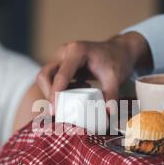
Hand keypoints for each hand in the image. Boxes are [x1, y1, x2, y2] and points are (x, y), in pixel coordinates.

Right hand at [37, 32, 152, 103]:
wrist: (118, 51)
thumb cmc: (116, 61)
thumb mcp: (115, 78)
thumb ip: (111, 96)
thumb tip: (108, 113)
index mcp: (76, 52)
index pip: (60, 76)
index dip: (55, 95)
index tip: (55, 112)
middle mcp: (64, 52)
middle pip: (45, 75)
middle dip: (49, 94)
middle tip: (60, 110)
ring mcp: (60, 57)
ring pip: (45, 77)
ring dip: (53, 92)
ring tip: (74, 98)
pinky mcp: (60, 64)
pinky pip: (52, 79)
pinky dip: (59, 90)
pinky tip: (76, 92)